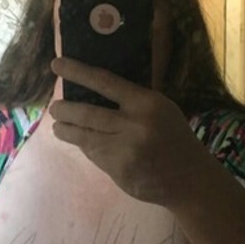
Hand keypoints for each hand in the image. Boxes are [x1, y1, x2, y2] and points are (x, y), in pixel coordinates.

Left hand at [49, 57, 209, 206]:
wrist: (190, 178)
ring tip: (58, 126)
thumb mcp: (161, 109)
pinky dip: (85, 147)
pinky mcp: (119, 170)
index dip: (78, 72)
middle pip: (87, 113)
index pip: (104, 82)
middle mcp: (134, 124)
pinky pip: (94, 155)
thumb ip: (132, 100)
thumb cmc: (174, 137)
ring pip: (84, 137)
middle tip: (55, 108)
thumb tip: (92, 89)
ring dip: (66, 130)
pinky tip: (82, 143)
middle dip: (64, 110)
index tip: (57, 65)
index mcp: (146, 103)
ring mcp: (125, 150)